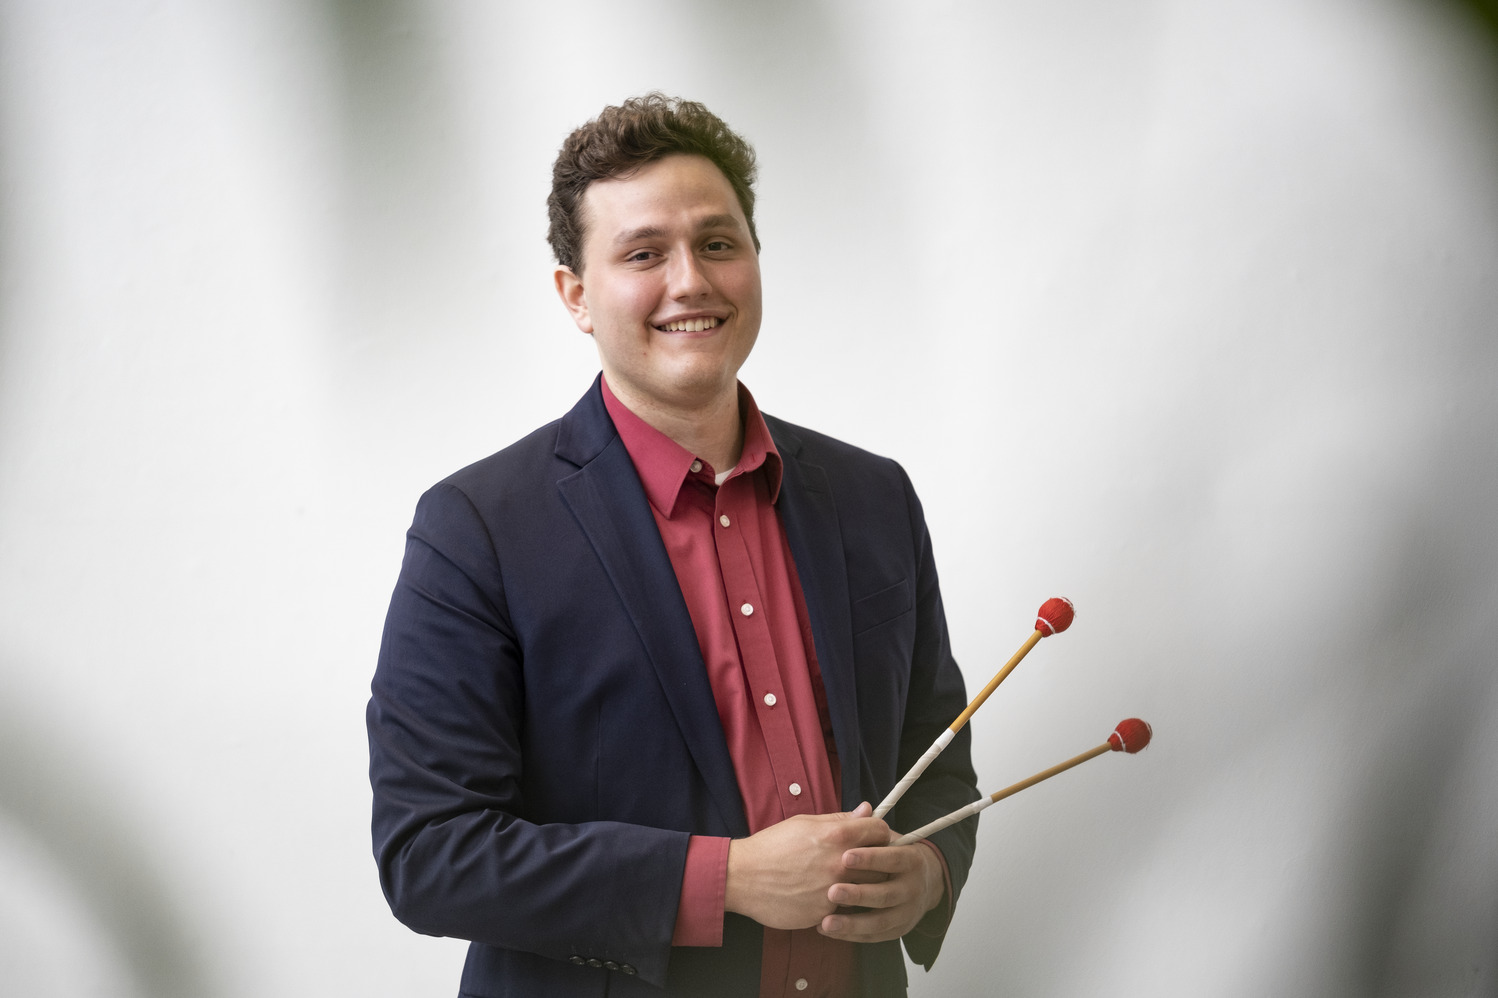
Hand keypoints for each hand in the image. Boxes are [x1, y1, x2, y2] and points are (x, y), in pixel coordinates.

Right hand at [725, 803, 890, 929]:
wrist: (743, 878)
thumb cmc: (772, 846)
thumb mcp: (804, 823)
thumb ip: (840, 819)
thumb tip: (866, 811)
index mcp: (836, 835)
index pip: (880, 831)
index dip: (880, 833)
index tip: (875, 839)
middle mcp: (840, 863)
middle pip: (882, 863)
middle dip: (878, 862)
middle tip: (865, 863)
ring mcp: (834, 891)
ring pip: (867, 890)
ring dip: (862, 886)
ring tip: (847, 881)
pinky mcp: (825, 913)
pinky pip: (844, 909)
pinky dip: (839, 904)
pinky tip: (824, 897)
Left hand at [817, 837, 943, 942]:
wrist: (927, 883)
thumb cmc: (896, 856)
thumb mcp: (891, 840)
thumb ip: (873, 829)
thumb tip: (863, 807)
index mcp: (911, 860)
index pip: (892, 859)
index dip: (870, 858)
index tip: (845, 857)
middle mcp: (912, 888)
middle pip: (886, 894)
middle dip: (858, 894)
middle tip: (832, 891)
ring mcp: (907, 912)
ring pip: (880, 922)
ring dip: (852, 923)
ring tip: (825, 921)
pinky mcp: (897, 931)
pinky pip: (874, 936)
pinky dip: (850, 935)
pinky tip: (826, 928)